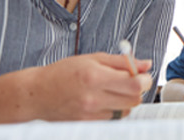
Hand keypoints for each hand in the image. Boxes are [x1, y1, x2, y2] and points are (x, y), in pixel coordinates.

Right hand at [24, 53, 152, 120]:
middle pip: (135, 99)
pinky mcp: (88, 123)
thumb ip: (121, 62)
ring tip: (113, 90)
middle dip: (138, 89)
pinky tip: (104, 100)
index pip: (134, 83)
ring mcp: (90, 113)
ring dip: (127, 100)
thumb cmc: (62, 73)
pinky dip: (115, 109)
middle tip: (131, 81)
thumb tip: (146, 64)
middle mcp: (93, 97)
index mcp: (95, 77)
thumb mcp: (91, 59)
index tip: (143, 75)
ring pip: (126, 110)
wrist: (37, 94)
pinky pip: (114, 117)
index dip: (144, 79)